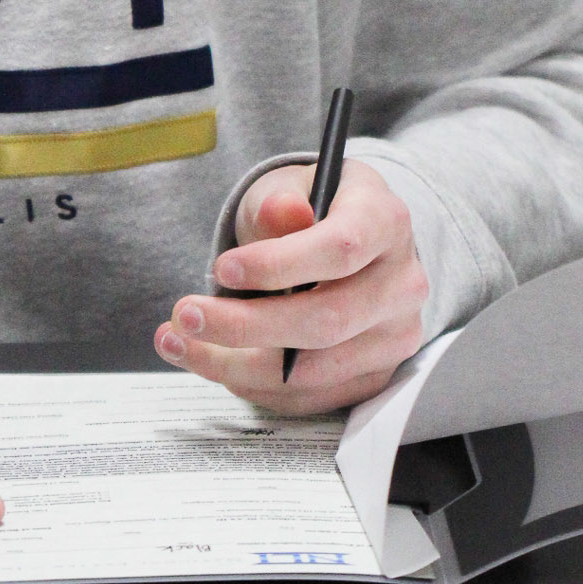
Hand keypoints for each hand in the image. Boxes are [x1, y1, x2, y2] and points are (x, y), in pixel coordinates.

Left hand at [154, 159, 427, 412]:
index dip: (279, 265)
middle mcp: (402, 284)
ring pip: (316, 370)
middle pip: (327, 320)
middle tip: (185, 314)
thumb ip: (279, 202)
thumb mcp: (288, 186)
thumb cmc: (310, 206)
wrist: (345, 239)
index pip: (341, 249)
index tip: (221, 269)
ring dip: (237, 364)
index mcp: (386, 221)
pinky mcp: (375, 376)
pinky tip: (214, 363)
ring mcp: (395, 337)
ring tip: (180, 342)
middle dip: (246, 325)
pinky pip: (312, 397)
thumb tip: (285, 212)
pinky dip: (256, 386)